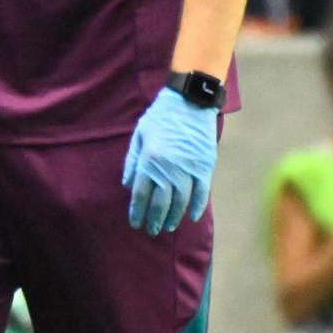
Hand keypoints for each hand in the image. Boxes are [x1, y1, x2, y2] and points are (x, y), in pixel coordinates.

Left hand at [122, 85, 219, 234]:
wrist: (190, 102)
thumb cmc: (161, 116)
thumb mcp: (139, 135)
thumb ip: (132, 161)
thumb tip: (127, 185)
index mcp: (149, 160)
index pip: (141, 194)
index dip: (137, 211)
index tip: (135, 223)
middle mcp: (168, 168)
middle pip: (160, 202)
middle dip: (154, 219)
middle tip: (151, 231)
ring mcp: (188, 169)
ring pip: (181, 201)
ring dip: (174, 216)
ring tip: (168, 226)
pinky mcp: (204, 167)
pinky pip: (202, 193)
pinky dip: (197, 207)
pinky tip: (192, 217)